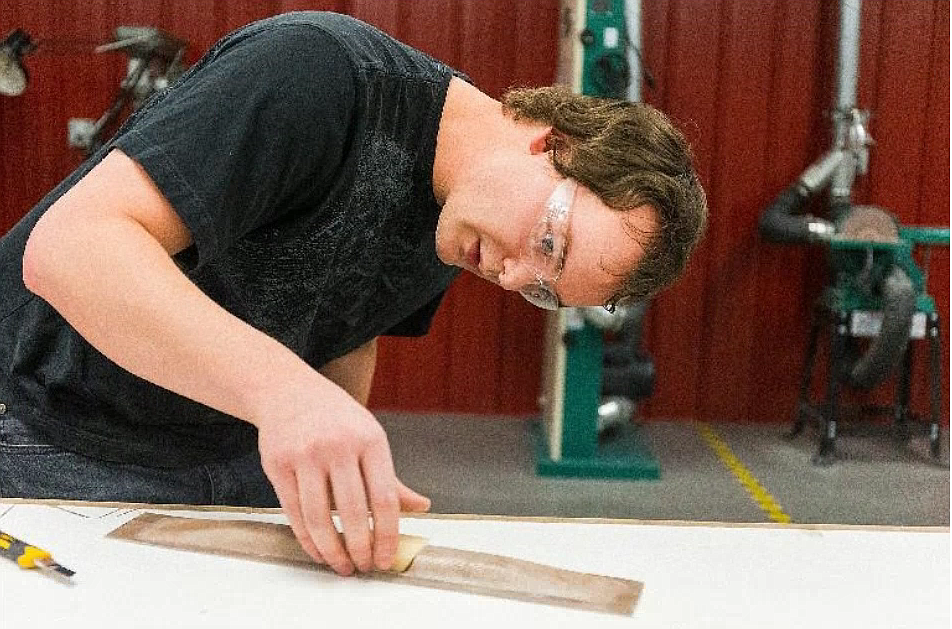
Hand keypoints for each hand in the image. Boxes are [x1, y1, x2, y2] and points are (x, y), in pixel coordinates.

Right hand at [255, 375, 429, 574]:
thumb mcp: (369, 437)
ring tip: (342, 566)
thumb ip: (391, 477)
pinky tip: (319, 551)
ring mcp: (306, 454)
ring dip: (332, 550)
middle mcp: (339, 446)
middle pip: (353, 511)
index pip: (386, 498)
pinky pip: (294, 512)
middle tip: (364, 567)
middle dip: (361, 548)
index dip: (388, 535)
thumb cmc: (336, 418)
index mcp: (370, 439)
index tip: (386, 559)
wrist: (287, 390)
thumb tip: (422, 506)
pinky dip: (307, 539)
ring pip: (319, 517)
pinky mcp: (278, 464)